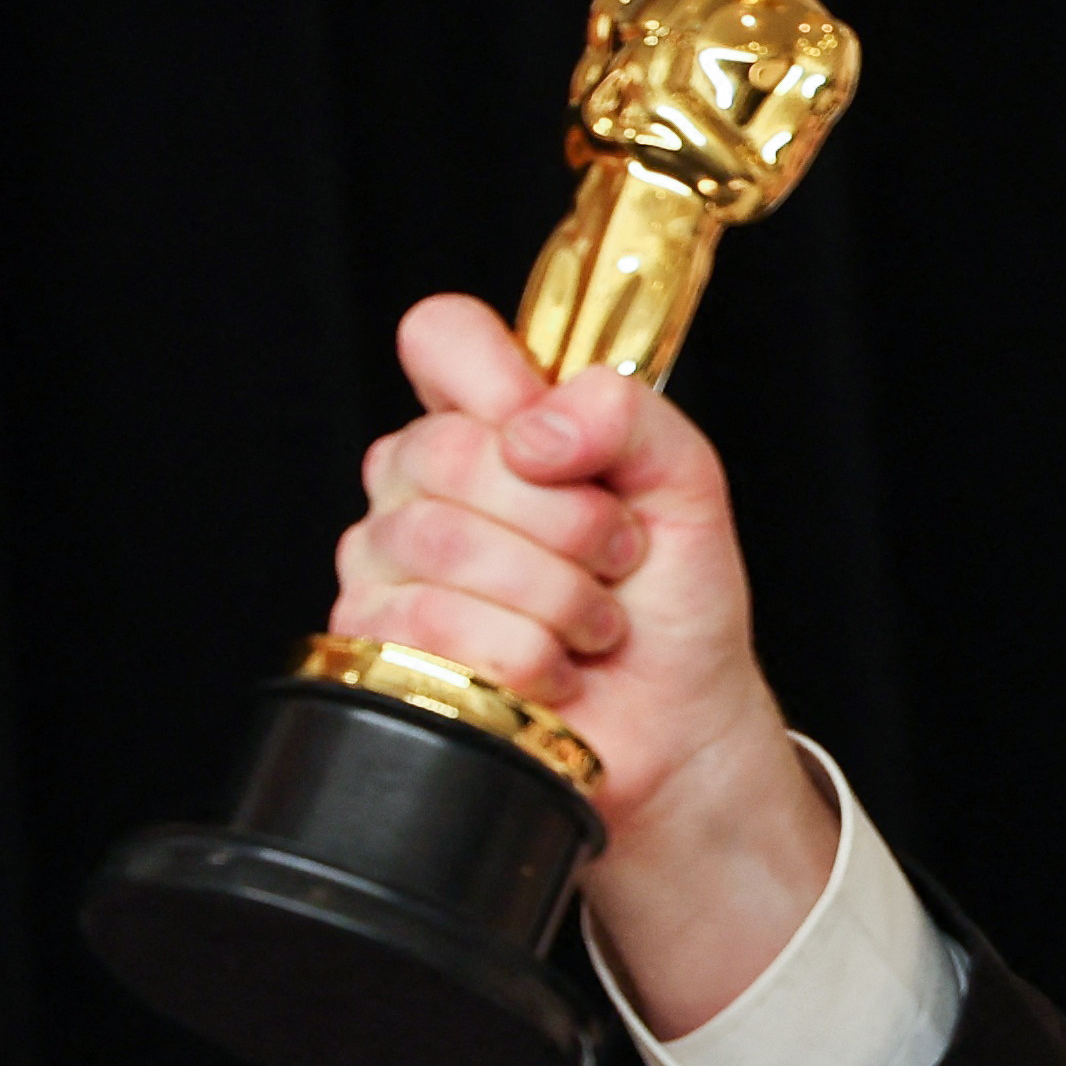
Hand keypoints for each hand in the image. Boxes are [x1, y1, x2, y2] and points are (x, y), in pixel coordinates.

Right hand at [331, 293, 839, 1036]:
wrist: (678, 728)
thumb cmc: (673, 605)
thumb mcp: (686, 487)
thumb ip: (632, 416)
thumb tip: (541, 425)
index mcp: (490, 425)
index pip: (441, 337)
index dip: (497, 379)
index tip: (563, 445)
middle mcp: (421, 485)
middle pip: (448, 450)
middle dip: (568, 519)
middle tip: (616, 560)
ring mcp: (387, 565)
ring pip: (438, 540)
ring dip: (556, 595)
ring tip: (593, 624)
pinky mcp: (380, 647)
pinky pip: (432, 622)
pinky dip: (527, 655)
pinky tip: (553, 670)